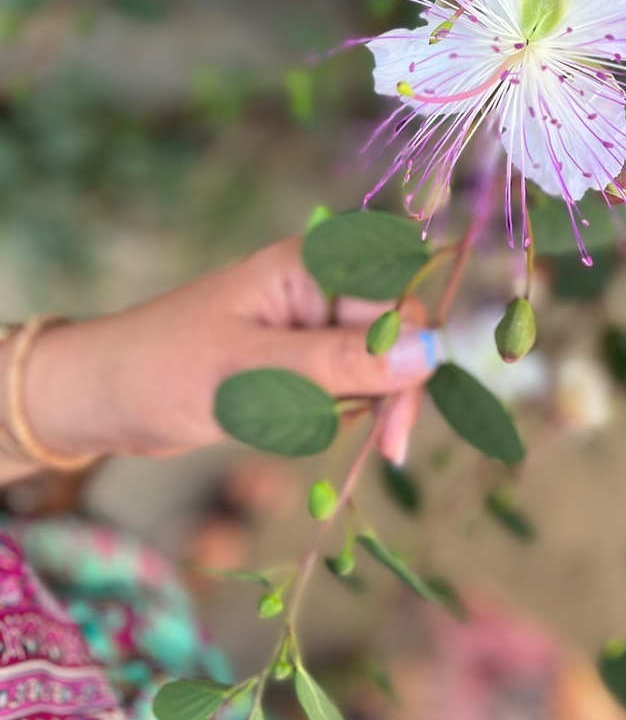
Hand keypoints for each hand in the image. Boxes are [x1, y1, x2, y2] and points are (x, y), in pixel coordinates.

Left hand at [15, 237, 435, 469]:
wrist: (101, 397)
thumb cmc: (161, 371)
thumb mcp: (250, 372)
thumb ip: (340, 363)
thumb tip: (428, 352)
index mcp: (308, 267)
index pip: (394, 302)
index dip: (409, 358)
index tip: (396, 426)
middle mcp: (318, 287)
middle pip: (396, 330)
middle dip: (395, 389)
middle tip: (385, 451)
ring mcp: (310, 321)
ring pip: (378, 360)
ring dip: (369, 404)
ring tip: (327, 437)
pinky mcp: (299, 354)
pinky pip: (349, 378)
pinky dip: (341, 410)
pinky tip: (308, 427)